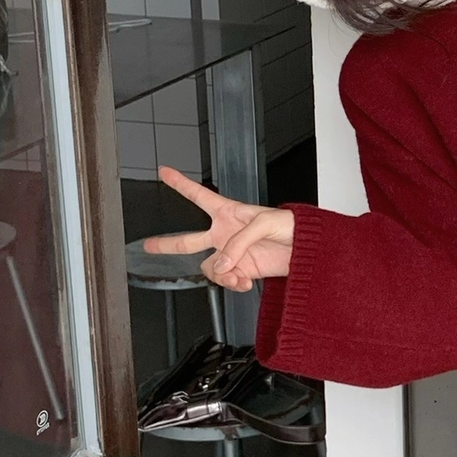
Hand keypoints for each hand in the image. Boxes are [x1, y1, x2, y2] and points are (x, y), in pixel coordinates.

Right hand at [143, 165, 294, 291]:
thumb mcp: (263, 223)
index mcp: (229, 212)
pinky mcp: (243, 270)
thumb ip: (238, 243)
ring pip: (209, 267)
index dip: (181, 184)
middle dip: (166, 244)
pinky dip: (233, 284)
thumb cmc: (292, 225)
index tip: (165, 173)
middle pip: (188, 240)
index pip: (199, 196)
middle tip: (149, 245)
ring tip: (236, 276)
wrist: (308, 249)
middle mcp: (226, 234)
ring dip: (220, 275)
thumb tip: (221, 263)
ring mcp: (233, 254)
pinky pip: (226, 280)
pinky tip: (244, 281)